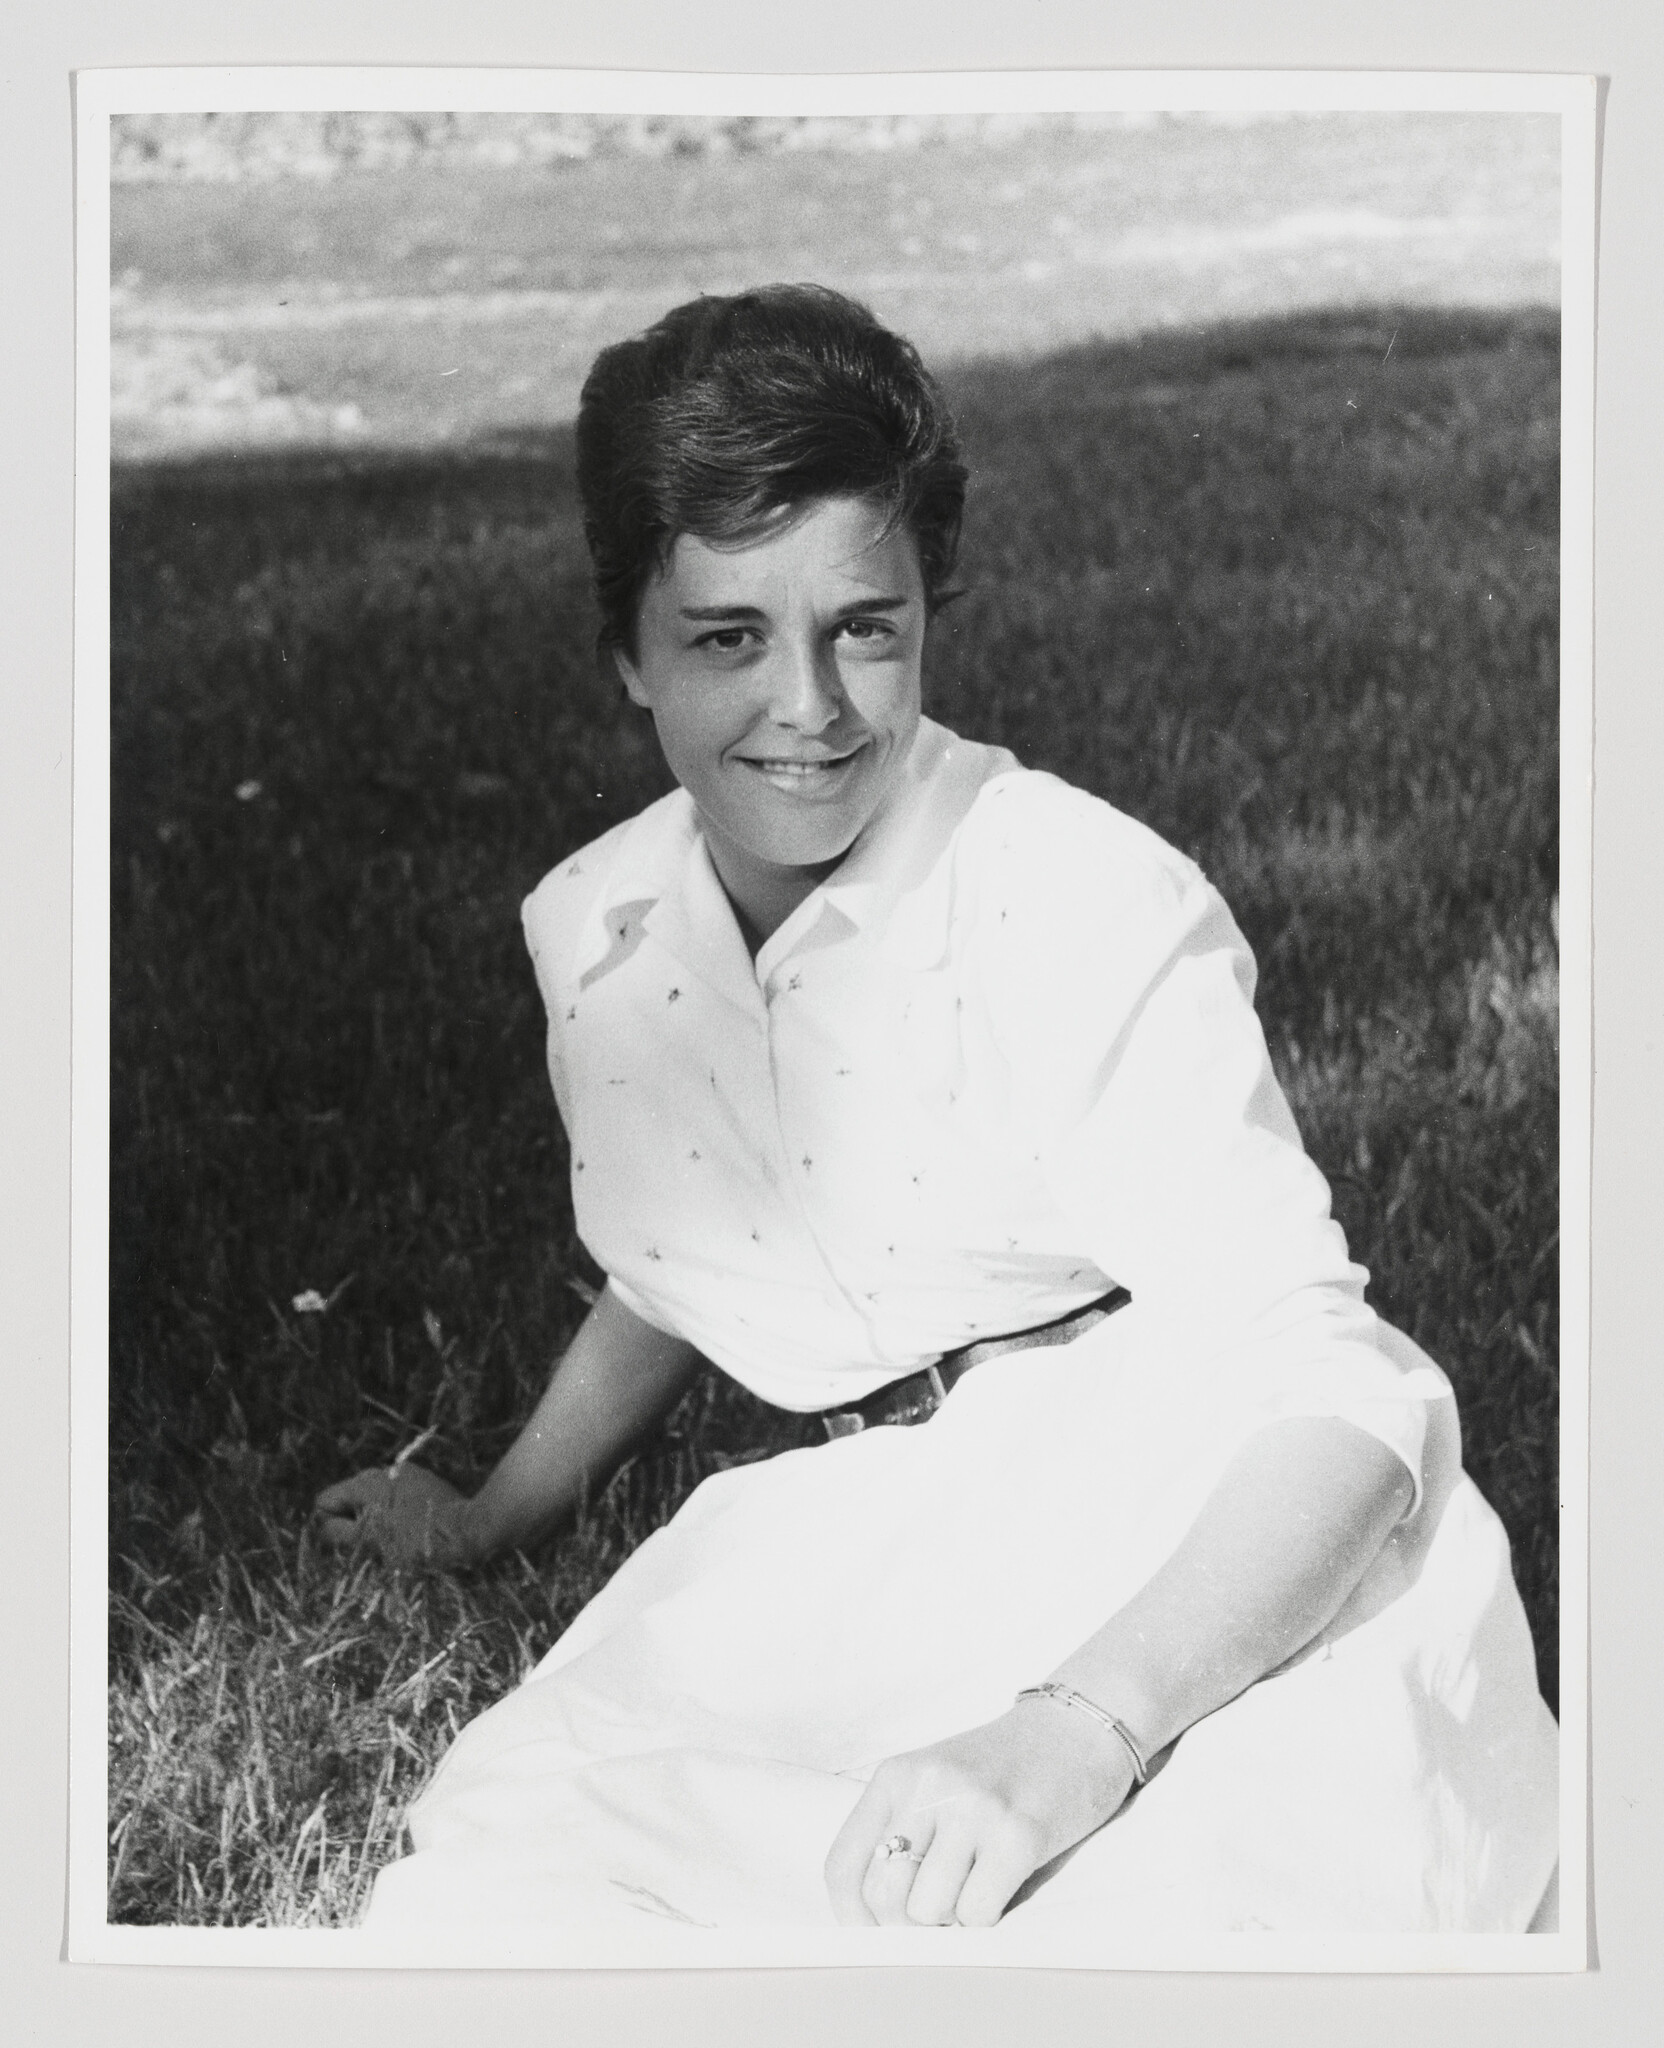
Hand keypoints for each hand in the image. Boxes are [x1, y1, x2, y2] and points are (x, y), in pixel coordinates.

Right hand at [312, 1462, 482, 1570]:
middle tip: (372, 1546)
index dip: (329, 1525)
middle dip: (353, 1523)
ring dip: (376, 1521)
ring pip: (374, 1502)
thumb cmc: (415, 1540)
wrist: (468, 1531)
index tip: (347, 1545)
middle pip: (349, 1500)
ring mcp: (406, 1475)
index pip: (325, 1500)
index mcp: (365, 1483)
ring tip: (394, 1541)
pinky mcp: (425, 1484)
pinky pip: (396, 1501)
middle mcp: (383, 1471)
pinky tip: (412, 1530)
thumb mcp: (369, 1540)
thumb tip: (320, 1525)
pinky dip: (397, 1515)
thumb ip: (337, 1532)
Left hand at [824, 1694, 1138, 1927]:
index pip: (843, 1867)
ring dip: (951, 1918)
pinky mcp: (1018, 1834)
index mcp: (897, 1776)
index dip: (854, 1918)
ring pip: (929, 1911)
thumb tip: (874, 1919)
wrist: (1075, 1729)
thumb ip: (901, 1833)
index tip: (878, 1932)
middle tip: (938, 1911)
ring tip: (975, 1885)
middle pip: (884, 1896)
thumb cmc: (1000, 1769)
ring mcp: (973, 1809)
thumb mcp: (933, 1783)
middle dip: (907, 1924)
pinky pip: (977, 1913)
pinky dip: (985, 1916)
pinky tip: (1001, 1885)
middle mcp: (928, 1787)